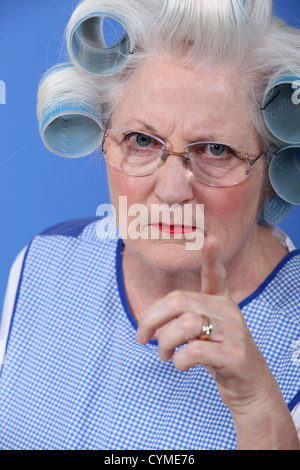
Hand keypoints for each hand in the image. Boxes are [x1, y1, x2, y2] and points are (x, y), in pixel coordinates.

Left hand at [136, 235, 298, 447]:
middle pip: (180, 301)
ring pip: (186, 325)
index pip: (216, 275)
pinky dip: (180, 360)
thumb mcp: (206, 332)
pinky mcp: (235, 356)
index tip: (210, 238)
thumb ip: (184, 320)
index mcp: (221, 303)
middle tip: (142, 338)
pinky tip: (181, 365)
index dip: (212, 257)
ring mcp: (234, 333)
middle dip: (151, 319)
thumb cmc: (220, 355)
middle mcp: (229, 312)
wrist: (252, 387)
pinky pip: (195, 351)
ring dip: (165, 342)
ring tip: (164, 354)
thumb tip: (149, 324)